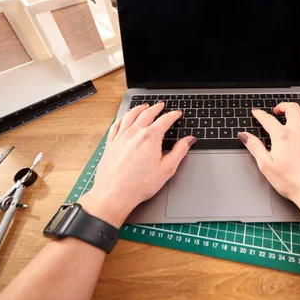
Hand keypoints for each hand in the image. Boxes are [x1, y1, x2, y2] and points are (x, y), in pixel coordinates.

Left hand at [79, 101, 195, 226]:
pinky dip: (123, 118)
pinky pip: (117, 124)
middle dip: (156, 108)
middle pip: (147, 113)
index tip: (177, 113)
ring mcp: (120, 137)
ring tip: (144, 106)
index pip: (165, 120)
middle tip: (161, 105)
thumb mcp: (166, 169)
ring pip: (130, 115)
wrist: (114, 194)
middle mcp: (134, 133)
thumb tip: (188, 140)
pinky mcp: (110, 143)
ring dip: (139, 108)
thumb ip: (179, 151)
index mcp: (150, 137)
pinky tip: (124, 118)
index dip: (173, 115)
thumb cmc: (139, 185)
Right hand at [237, 103, 299, 212]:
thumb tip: (244, 136)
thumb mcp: (267, 166)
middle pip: (291, 108)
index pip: (268, 119)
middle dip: (282, 106)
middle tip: (276, 111)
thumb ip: (255, 148)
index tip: (256, 112)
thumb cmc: (294, 183)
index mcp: (283, 137)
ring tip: (294, 113)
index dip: (260, 114)